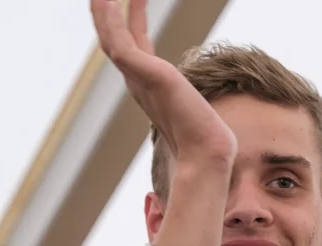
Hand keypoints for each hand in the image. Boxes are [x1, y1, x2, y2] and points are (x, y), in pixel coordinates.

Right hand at [91, 0, 236, 167]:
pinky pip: (120, 42)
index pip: (135, 50)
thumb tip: (218, 129)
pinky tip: (107, 0)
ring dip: (103, 12)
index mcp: (149, 89)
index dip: (134, 24)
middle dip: (108, 15)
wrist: (207, 154)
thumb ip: (196, 111)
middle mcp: (138, 83)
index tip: (137, 2)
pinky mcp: (145, 75)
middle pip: (115, 41)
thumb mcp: (199, 116)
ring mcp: (139, 80)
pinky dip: (110, 20)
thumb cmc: (207, 142)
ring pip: (111, 39)